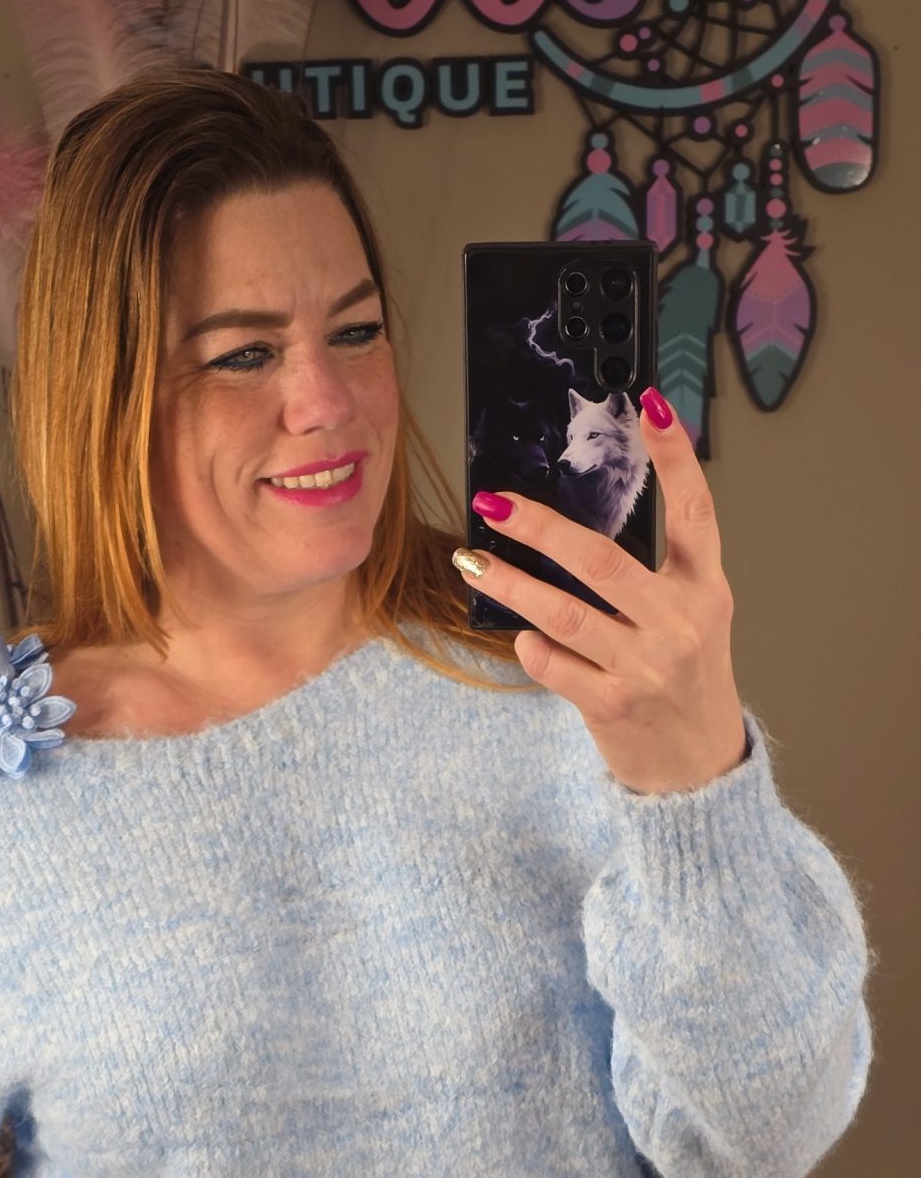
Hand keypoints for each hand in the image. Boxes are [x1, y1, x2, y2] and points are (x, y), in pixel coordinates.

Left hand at [459, 389, 748, 796]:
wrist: (699, 770)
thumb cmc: (686, 685)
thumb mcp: (692, 619)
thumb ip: (655, 576)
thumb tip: (576, 527)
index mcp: (705, 589)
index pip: (694, 509)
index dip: (675, 456)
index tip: (651, 406)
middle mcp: (680, 622)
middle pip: (602, 560)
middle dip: (541, 528)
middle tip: (496, 503)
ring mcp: (647, 666)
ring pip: (565, 612)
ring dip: (511, 584)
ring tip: (474, 562)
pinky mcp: (614, 705)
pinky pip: (555, 665)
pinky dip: (532, 648)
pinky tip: (521, 637)